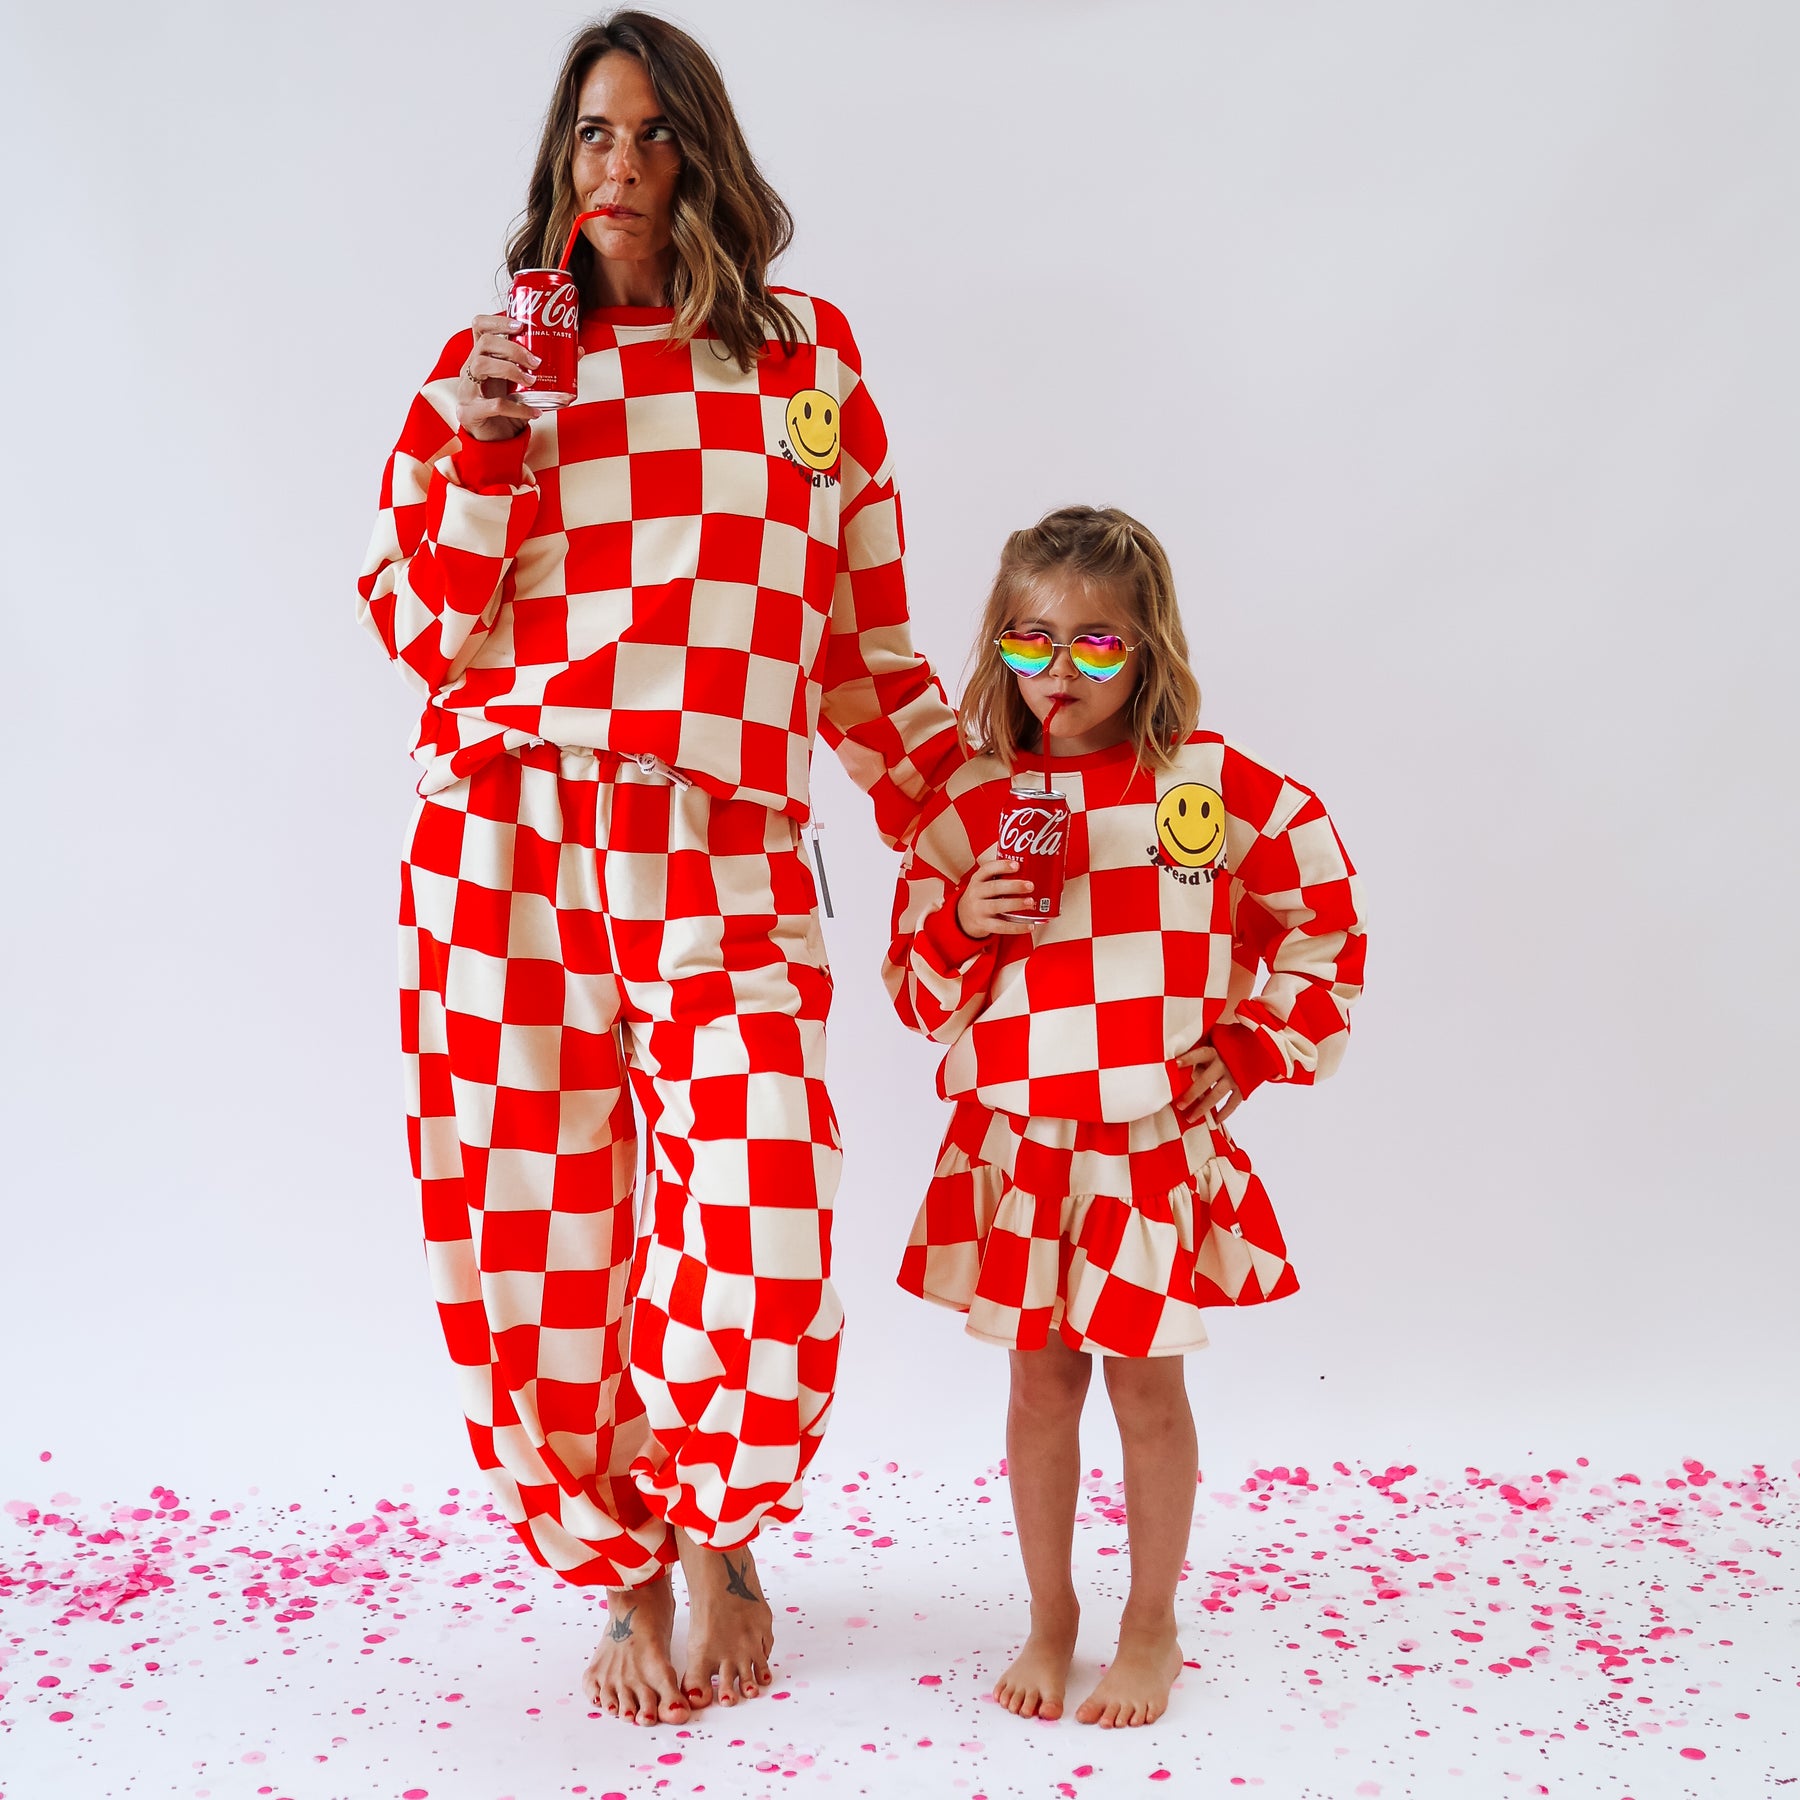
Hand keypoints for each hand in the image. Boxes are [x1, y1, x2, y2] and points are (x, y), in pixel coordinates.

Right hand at [455, 311, 537, 441]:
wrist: (494, 441)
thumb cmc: (507, 408)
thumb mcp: (524, 385)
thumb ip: (545, 369)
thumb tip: (578, 351)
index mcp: (482, 358)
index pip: (480, 327)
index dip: (497, 321)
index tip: (520, 326)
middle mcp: (471, 370)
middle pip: (484, 344)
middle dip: (513, 349)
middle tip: (535, 362)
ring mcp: (467, 390)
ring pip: (481, 366)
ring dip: (510, 370)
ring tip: (531, 381)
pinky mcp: (471, 412)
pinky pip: (494, 405)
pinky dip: (518, 408)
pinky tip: (534, 411)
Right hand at [955, 854, 1038, 938]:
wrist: (964, 917)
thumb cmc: (981, 896)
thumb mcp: (983, 883)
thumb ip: (1000, 876)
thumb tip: (1031, 870)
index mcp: (977, 879)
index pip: (987, 869)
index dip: (1002, 866)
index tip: (1017, 865)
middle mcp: (976, 893)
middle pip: (994, 888)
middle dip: (1013, 886)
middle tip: (1030, 886)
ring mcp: (979, 910)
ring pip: (996, 906)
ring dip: (1015, 904)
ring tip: (1030, 902)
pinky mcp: (984, 925)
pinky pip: (1001, 927)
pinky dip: (1016, 927)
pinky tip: (1030, 925)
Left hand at [1173, 1044, 1242, 1123]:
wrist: (1253, 1050)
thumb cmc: (1225, 1050)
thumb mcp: (1213, 1047)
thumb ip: (1200, 1059)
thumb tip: (1178, 1071)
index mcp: (1215, 1052)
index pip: (1200, 1054)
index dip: (1188, 1059)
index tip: (1174, 1064)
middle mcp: (1224, 1064)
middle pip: (1205, 1080)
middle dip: (1192, 1094)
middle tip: (1180, 1106)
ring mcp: (1235, 1076)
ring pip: (1216, 1094)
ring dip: (1203, 1107)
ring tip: (1190, 1118)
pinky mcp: (1244, 1086)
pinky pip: (1233, 1103)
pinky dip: (1224, 1113)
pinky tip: (1215, 1120)